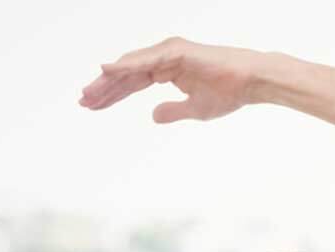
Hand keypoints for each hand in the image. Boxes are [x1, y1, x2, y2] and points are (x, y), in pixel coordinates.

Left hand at [78, 36, 267, 122]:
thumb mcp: (195, 109)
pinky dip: (124, 66)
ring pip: (130, 67)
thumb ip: (172, 111)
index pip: (132, 82)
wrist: (251, 82)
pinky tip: (106, 72)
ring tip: (88, 93)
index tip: (93, 106)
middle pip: (126, 74)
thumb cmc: (229, 92)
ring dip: (108, 80)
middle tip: (83, 101)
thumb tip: (152, 116)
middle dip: (104, 88)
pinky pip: (144, 61)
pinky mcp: (175, 52)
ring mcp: (168, 53)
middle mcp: (163, 58)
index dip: (112, 94)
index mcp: (167, 70)